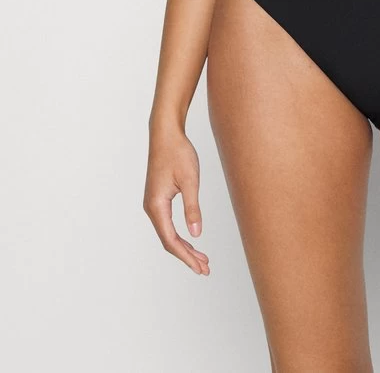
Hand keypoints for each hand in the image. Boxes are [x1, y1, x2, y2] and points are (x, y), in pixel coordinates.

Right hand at [143, 123, 210, 274]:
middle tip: (204, 268)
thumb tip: (196, 234)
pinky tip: (191, 239)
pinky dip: (180, 235)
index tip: (200, 267)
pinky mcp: (158, 199)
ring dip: (184, 247)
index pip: (171, 240)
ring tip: (202, 258)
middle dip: (186, 256)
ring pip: (168, 233)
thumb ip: (193, 207)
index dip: (186, 256)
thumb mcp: (190, 180)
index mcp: (156, 206)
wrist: (165, 134)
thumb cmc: (178, 153)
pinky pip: (167, 224)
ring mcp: (153, 204)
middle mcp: (151, 208)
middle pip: (168, 241)